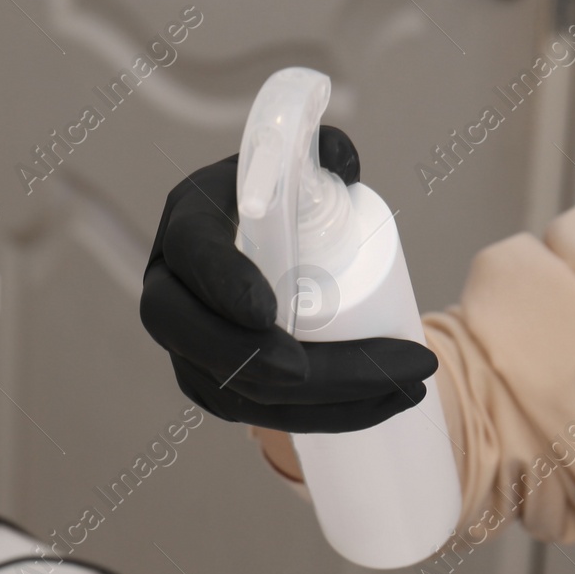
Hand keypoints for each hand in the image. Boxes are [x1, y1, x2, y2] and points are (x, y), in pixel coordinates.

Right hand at [141, 126, 437, 433]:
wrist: (270, 252)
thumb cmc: (289, 203)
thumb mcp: (305, 167)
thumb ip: (328, 155)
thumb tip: (343, 171)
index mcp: (189, 224)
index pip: (192, 255)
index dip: (223, 284)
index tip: (267, 308)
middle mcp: (172, 290)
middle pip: (201, 341)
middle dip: (269, 364)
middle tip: (351, 367)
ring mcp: (186, 346)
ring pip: (237, 392)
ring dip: (322, 403)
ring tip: (403, 386)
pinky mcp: (212, 385)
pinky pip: (260, 417)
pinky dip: (325, 418)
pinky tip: (383, 409)